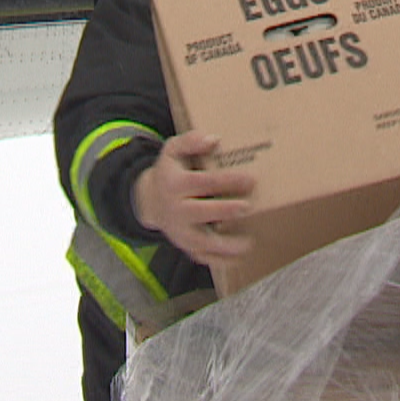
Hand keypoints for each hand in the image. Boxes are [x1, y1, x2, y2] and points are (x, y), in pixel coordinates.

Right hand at [132, 132, 255, 267]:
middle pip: (201, 212)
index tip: (250, 180)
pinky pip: (202, 257)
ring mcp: (179, 231)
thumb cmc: (170, 172)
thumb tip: (213, 140)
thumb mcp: (172, 150)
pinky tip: (240, 259)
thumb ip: (190, 141)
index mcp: (174, 185)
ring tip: (248, 243)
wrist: (150, 201)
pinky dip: (221, 260)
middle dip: (225, 210)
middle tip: (247, 207)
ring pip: (201, 241)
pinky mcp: (185, 246)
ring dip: (224, 245)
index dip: (226, 181)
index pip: (202, 183)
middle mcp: (175, 210)